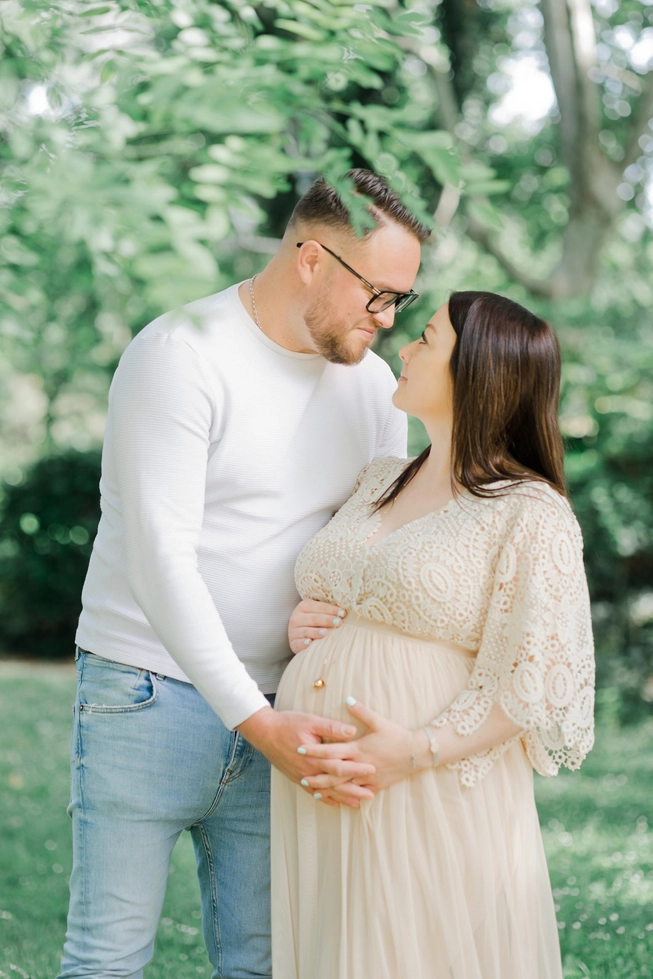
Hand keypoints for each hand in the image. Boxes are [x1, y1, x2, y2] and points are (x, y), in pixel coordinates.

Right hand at [236, 706, 374, 807]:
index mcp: (315, 756)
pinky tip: (333, 803)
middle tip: (371, 796)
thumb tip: (352, 731)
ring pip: (325, 791)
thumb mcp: (311, 721)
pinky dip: (324, 798)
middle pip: (335, 783)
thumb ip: (332, 727)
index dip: (356, 769)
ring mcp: (302, 776)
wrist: (264, 732)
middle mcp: (309, 770)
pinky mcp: (296, 778)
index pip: (340, 766)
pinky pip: (312, 791)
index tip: (372, 770)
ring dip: (341, 797)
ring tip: (357, 803)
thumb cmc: (288, 723)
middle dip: (353, 790)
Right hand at [288, 599, 345, 653]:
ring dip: (315, 632)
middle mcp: (296, 617)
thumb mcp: (318, 612)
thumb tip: (344, 608)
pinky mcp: (292, 643)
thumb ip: (328, 609)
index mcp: (304, 606)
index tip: (343, 613)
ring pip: (305, 630)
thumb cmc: (313, 621)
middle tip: (339, 622)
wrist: (297, 633)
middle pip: (313, 618)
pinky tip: (309, 643)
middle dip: (327, 620)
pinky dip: (303, 643)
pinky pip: (297, 643)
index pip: (319, 607)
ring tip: (325, 633)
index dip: (331, 610)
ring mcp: (293, 631)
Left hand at [297, 698, 419, 792]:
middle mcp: (360, 765)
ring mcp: (368, 777)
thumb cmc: (397, 736)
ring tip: (313, 790)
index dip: (315, 750)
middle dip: (316, 774)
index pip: (331, 750)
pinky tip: (336, 799)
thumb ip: (361, 711)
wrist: (415, 753)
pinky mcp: (375, 785)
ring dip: (327, 788)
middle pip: (333, 772)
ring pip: (344, 785)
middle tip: (300, 775)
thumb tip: (347, 698)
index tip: (300, 748)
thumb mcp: (379, 721)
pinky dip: (345, 795)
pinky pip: (357, 792)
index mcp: (358, 748)